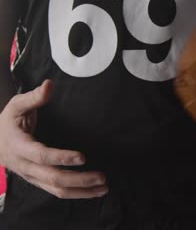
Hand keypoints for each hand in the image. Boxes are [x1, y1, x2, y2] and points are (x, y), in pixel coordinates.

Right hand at [0, 80, 107, 198]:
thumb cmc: (8, 121)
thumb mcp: (16, 105)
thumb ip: (34, 97)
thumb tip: (50, 84)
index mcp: (18, 146)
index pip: (41, 155)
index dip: (61, 157)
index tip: (83, 157)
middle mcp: (24, 166)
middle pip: (52, 178)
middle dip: (78, 179)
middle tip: (102, 177)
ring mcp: (31, 176)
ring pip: (56, 190)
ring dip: (81, 191)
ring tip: (104, 188)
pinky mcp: (38, 181)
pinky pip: (56, 191)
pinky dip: (76, 193)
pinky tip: (93, 191)